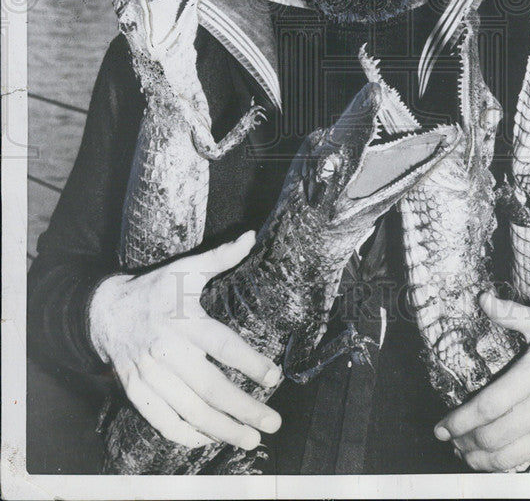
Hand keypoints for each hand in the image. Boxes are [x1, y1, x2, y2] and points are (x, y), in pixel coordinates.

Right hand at [89, 231, 281, 450]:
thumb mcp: (186, 268)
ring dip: (222, 429)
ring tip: (250, 438)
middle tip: (272, 422)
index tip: (274, 376)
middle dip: (244, 408)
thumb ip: (220, 257)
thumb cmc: (155, 289)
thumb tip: (250, 237)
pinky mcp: (136, 391)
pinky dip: (186, 436)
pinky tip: (209, 440)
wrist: (106, 311)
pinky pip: (162, 421)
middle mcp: (167, 350)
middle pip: (210, 387)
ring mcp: (149, 374)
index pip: (222, 345)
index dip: (250, 362)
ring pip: (189, 410)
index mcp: (184, 319)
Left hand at [434, 291, 529, 471]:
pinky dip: (515, 475)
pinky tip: (500, 468)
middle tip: (453, 442)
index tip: (441, 427)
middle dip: (466, 443)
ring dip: (483, 462)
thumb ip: (512, 313)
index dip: (460, 420)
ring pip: (512, 458)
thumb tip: (482, 299)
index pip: (488, 405)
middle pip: (495, 436)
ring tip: (469, 456)